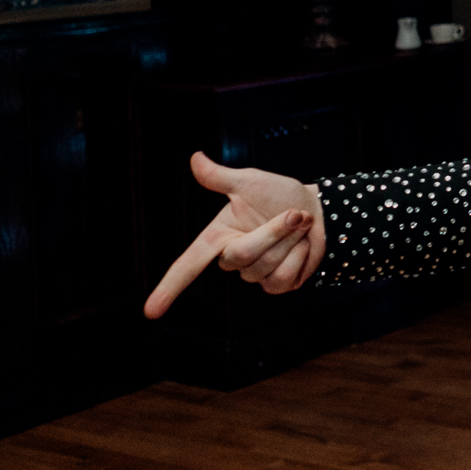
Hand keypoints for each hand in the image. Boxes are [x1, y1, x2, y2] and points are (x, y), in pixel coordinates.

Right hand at [143, 151, 325, 317]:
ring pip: (264, 269)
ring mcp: (255, 274)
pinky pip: (283, 279)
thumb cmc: (282, 194)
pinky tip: (302, 247)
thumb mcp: (250, 182)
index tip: (150, 312)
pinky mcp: (278, 284)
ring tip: (298, 227)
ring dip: (289, 242)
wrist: (320, 209)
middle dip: (271, 232)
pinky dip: (299, 258)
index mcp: (218, 236)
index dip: (169, 288)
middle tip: (292, 215)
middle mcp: (233, 257)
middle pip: (240, 256)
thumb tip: (195, 157)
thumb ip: (220, 177)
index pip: (187, 265)